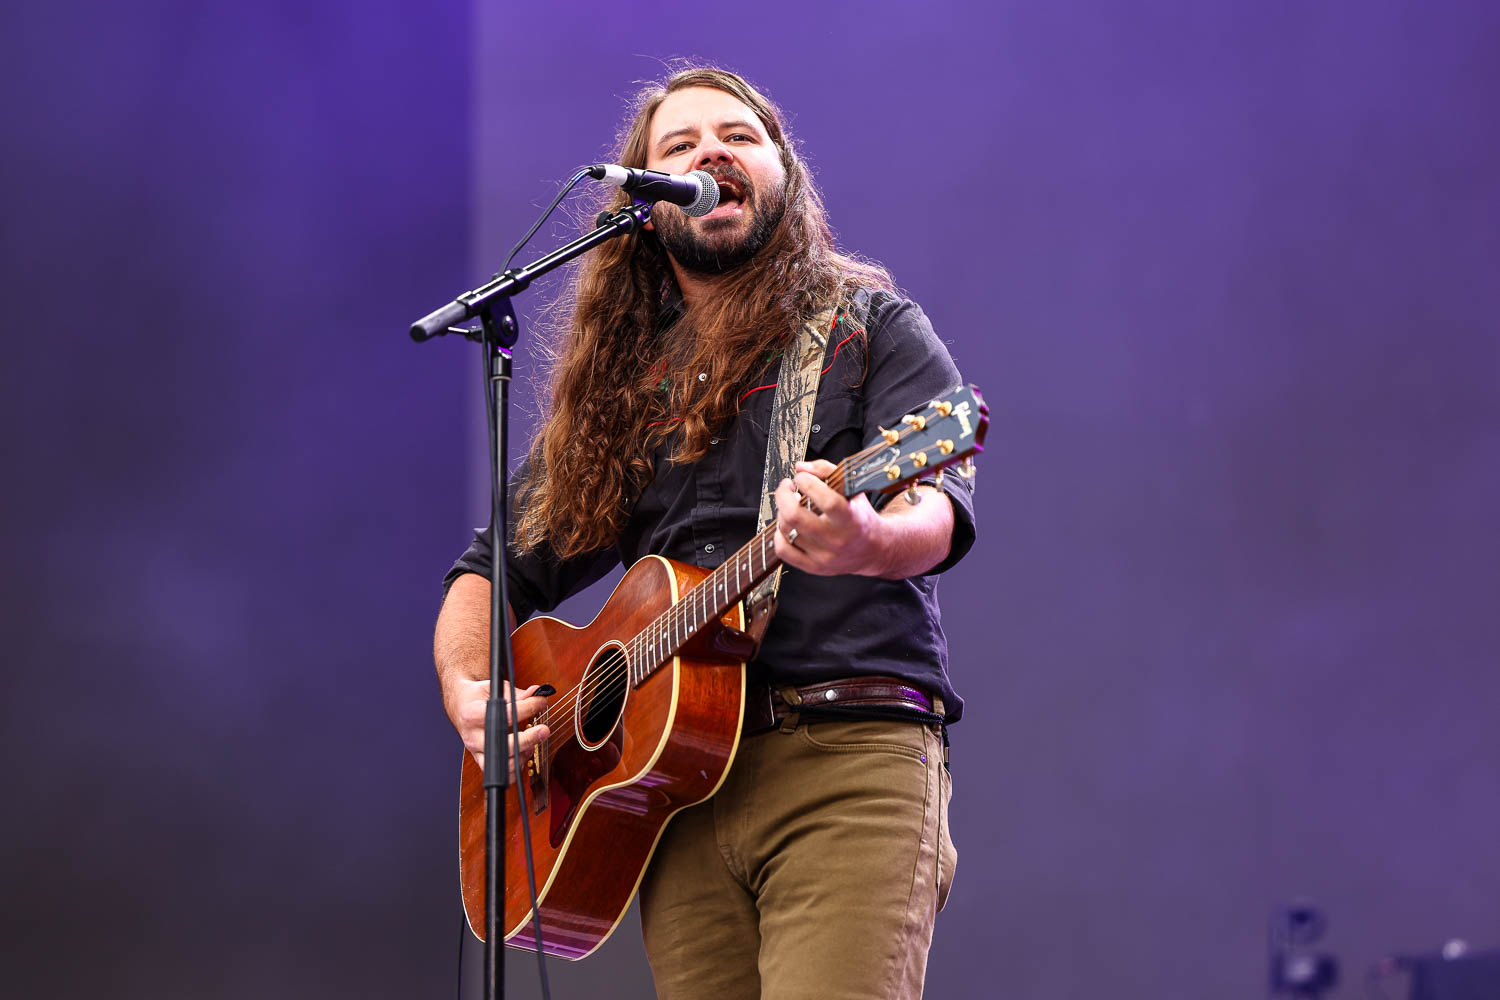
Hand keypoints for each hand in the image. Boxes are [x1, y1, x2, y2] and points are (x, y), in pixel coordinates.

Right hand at [446, 678, 550, 771]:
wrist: (460, 706)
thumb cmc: (477, 696)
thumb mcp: (495, 688)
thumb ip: (517, 693)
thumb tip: (537, 693)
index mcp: (473, 714)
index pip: (505, 715)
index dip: (527, 707)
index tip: (540, 702)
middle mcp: (473, 736)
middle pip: (504, 745)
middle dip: (528, 739)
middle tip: (544, 730)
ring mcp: (476, 751)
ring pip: (503, 764)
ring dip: (524, 755)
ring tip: (533, 742)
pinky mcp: (482, 760)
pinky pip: (502, 773)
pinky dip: (517, 767)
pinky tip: (524, 752)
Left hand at [771, 459, 890, 576]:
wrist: (873, 550)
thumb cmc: (859, 515)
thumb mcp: (852, 488)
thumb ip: (827, 471)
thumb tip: (800, 468)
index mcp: (852, 519)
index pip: (826, 501)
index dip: (808, 483)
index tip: (802, 477)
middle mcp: (838, 540)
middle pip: (796, 517)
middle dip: (783, 495)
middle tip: (787, 487)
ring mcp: (824, 556)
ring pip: (787, 530)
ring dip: (782, 512)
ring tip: (790, 504)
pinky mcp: (814, 567)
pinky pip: (783, 551)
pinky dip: (779, 534)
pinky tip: (787, 524)